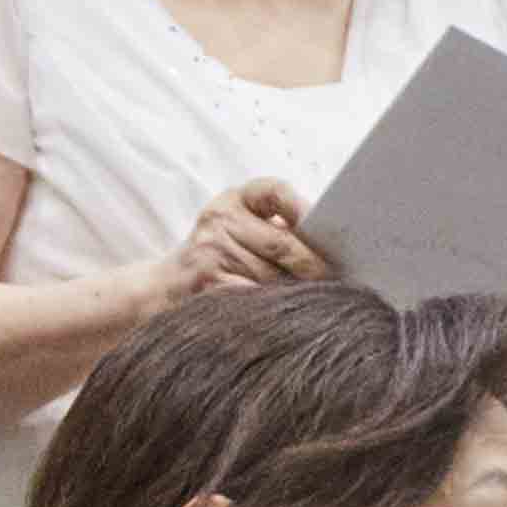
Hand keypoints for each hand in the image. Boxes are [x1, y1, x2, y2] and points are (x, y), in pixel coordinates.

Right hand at [158, 179, 330, 304]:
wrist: (167, 286)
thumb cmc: (221, 254)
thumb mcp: (241, 226)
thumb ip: (278, 227)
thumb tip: (334, 245)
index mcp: (235, 199)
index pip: (275, 191)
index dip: (302, 208)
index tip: (322, 224)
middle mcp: (220, 220)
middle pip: (282, 243)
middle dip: (314, 264)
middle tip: (338, 277)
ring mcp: (211, 254)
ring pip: (272, 277)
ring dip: (299, 291)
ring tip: (320, 300)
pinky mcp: (209, 286)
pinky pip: (255, 299)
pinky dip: (276, 308)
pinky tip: (289, 314)